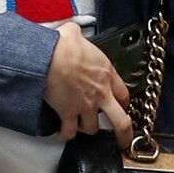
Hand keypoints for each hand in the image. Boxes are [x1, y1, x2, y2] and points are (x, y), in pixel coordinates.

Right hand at [44, 23, 132, 150]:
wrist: (49, 58)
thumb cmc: (63, 46)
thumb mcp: (74, 34)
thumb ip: (77, 34)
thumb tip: (70, 31)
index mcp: (106, 74)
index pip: (124, 94)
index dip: (124, 103)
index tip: (122, 106)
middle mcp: (101, 94)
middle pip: (121, 121)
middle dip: (124, 134)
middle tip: (123, 141)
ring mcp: (86, 106)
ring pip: (92, 128)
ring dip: (86, 128)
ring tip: (79, 125)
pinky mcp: (68, 114)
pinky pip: (69, 131)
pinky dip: (65, 133)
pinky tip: (63, 131)